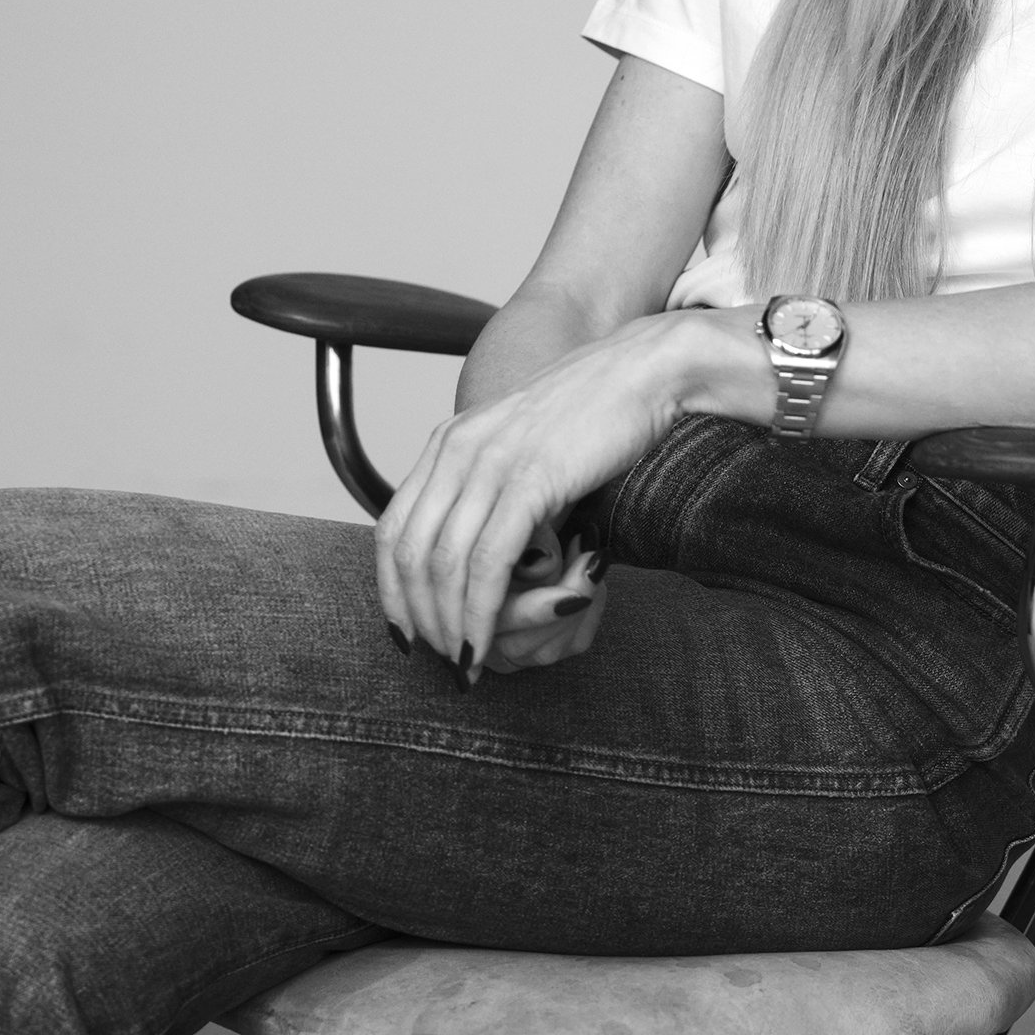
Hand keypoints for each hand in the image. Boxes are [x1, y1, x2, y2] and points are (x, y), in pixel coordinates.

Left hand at [375, 313, 701, 673]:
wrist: (643, 371)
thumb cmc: (594, 413)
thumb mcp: (522, 444)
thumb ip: (490, 484)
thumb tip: (480, 547)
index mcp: (449, 441)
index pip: (391, 528)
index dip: (392, 589)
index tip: (408, 632)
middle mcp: (457, 449)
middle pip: (409, 553)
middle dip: (419, 617)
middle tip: (443, 659)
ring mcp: (491, 463)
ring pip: (444, 564)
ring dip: (448, 626)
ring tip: (465, 663)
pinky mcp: (531, 480)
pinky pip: (489, 562)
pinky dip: (479, 612)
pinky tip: (485, 641)